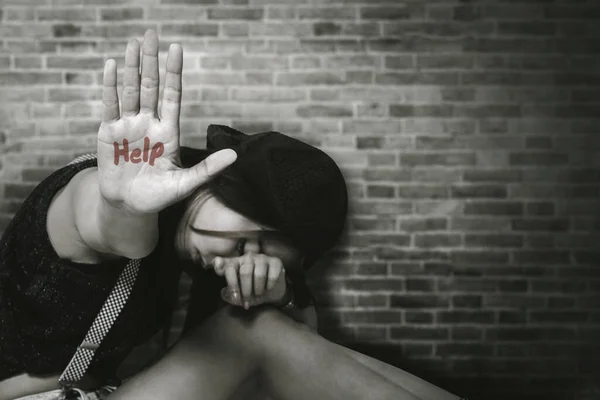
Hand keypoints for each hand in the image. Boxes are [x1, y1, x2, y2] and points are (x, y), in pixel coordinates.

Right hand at [97, 29, 235, 214]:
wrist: (128, 207)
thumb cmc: (158, 197)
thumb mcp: (185, 184)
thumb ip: (207, 169)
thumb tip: (235, 156)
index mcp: (169, 132)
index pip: (172, 96)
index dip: (174, 73)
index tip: (176, 49)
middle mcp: (149, 123)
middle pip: (151, 86)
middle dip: (151, 61)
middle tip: (152, 34)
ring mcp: (128, 126)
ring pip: (130, 90)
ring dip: (132, 67)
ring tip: (135, 43)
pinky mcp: (109, 132)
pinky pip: (109, 104)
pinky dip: (110, 85)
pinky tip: (112, 65)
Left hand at [212, 253, 288, 308]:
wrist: (271, 291)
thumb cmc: (252, 291)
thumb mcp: (239, 296)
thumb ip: (229, 295)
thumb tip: (223, 293)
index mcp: (235, 263)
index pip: (229, 268)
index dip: (229, 279)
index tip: (229, 288)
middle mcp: (248, 258)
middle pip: (245, 273)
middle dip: (246, 291)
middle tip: (247, 301)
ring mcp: (262, 258)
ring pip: (259, 274)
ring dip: (258, 290)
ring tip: (258, 295)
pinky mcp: (276, 262)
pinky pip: (272, 275)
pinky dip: (269, 286)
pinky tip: (268, 288)